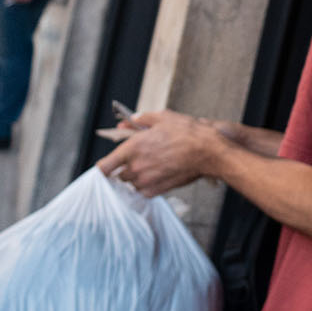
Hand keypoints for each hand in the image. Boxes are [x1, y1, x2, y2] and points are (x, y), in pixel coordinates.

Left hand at [97, 110, 231, 196]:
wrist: (208, 152)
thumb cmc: (187, 134)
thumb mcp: (163, 118)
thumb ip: (143, 119)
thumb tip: (133, 120)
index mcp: (132, 148)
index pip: (104, 167)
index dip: (103, 168)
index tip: (107, 167)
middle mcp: (136, 167)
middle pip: (118, 176)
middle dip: (125, 169)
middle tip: (137, 162)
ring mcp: (147, 180)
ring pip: (131, 185)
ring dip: (136, 179)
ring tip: (149, 169)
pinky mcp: (159, 189)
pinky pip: (144, 193)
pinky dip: (147, 187)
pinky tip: (157, 178)